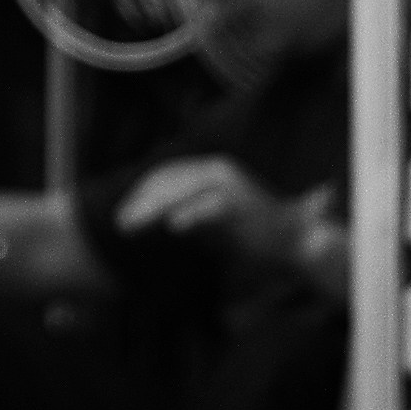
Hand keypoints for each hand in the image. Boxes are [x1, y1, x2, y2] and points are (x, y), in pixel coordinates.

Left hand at [109, 152, 296, 272]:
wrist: (291, 238)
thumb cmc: (248, 231)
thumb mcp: (210, 219)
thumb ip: (185, 213)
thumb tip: (154, 221)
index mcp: (210, 170)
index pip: (166, 175)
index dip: (141, 192)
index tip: (121, 213)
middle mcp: (218, 171)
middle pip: (169, 180)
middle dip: (140, 202)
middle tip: (119, 223)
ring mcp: (230, 185)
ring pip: (183, 191)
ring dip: (153, 209)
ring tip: (131, 226)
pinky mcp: (242, 204)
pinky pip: (210, 208)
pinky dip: (191, 216)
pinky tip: (173, 227)